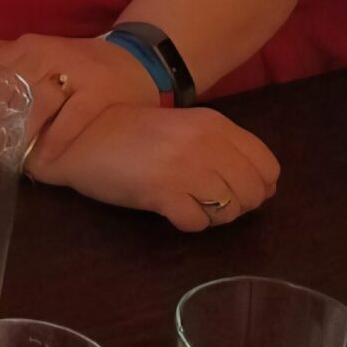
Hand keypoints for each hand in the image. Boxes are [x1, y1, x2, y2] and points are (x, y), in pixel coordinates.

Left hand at [0, 32, 162, 167]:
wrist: (138, 61)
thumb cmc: (79, 64)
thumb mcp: (39, 53)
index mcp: (29, 46)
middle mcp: (49, 54)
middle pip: (9, 89)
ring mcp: (77, 71)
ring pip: (37, 103)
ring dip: (18, 134)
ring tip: (1, 161)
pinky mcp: (100, 91)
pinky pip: (73, 117)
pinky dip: (56, 139)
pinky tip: (43, 161)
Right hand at [29, 104, 279, 231]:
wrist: (79, 136)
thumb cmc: (130, 133)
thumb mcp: (182, 128)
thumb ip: (219, 147)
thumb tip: (258, 185)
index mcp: (215, 123)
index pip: (267, 165)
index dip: (258, 186)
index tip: (234, 191)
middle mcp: (206, 142)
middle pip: (253, 192)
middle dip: (237, 206)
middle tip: (208, 202)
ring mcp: (186, 167)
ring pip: (229, 211)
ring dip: (212, 216)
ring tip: (186, 204)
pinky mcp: (163, 192)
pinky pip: (197, 223)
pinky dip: (186, 222)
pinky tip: (167, 209)